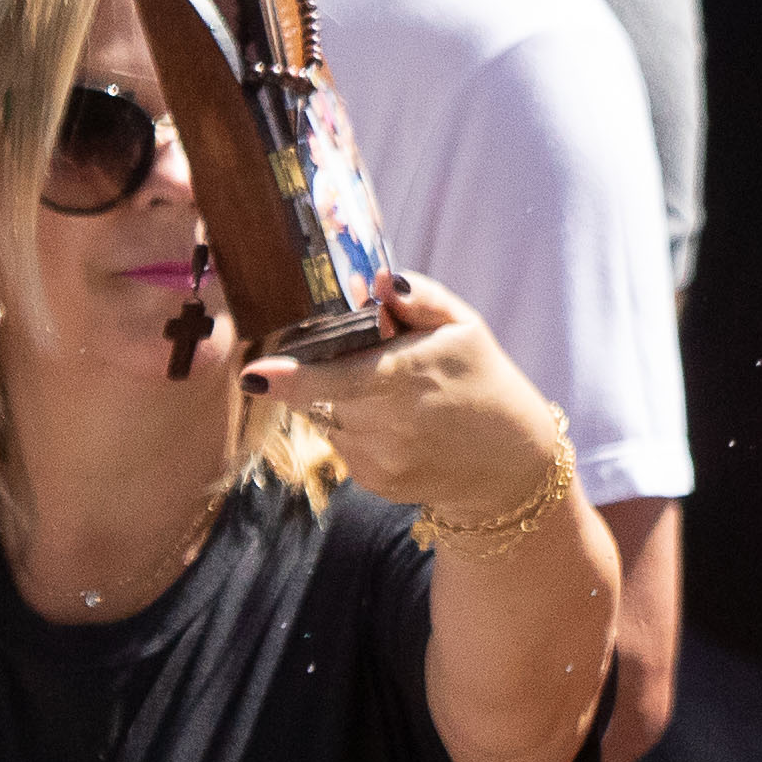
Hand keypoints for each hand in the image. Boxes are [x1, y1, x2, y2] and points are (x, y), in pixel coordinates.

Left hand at [250, 273, 565, 529]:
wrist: (508, 466)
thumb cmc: (483, 382)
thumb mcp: (465, 328)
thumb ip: (422, 298)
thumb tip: (380, 279)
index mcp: (406, 378)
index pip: (337, 378)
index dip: (290, 378)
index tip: (253, 375)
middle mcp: (387, 425)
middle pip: (323, 391)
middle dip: (330, 371)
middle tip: (374, 364)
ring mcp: (378, 459)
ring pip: (330, 418)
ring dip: (346, 402)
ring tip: (394, 400)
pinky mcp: (373, 482)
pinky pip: (344, 445)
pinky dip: (359, 430)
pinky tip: (398, 429)